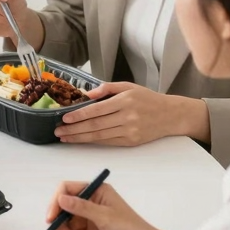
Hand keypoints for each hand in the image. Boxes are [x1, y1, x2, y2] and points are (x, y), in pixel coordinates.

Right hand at [44, 180, 182, 229]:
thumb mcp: (104, 217)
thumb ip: (81, 207)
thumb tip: (60, 198)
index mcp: (96, 191)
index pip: (67, 189)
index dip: (56, 201)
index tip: (51, 218)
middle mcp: (91, 201)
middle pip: (63, 206)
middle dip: (59, 220)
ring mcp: (89, 217)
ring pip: (66, 221)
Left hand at [55, 83, 209, 145]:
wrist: (171, 115)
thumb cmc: (147, 98)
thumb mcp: (128, 86)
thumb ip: (107, 88)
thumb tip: (87, 93)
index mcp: (125, 101)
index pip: (97, 109)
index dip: (79, 115)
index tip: (64, 118)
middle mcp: (127, 117)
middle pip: (95, 125)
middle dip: (74, 129)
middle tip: (58, 130)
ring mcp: (130, 131)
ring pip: (100, 136)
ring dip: (79, 138)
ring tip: (64, 137)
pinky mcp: (131, 142)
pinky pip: (108, 142)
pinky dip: (92, 142)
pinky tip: (80, 140)